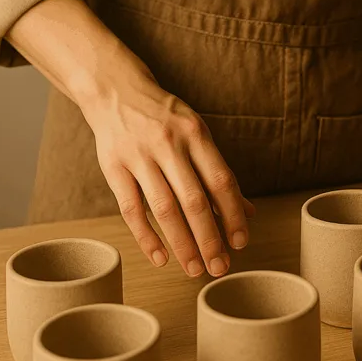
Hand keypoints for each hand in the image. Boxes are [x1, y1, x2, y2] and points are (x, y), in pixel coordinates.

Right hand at [9, 0, 254, 276]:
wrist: (115, 91)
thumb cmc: (166, 118)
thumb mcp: (198, 135)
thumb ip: (219, 173)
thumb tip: (248, 212)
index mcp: (196, 134)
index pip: (221, 181)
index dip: (234, 214)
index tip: (242, 242)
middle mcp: (169, 144)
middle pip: (194, 200)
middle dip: (209, 238)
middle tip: (220, 268)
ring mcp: (139, 156)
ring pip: (164, 209)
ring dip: (182, 243)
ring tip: (194, 269)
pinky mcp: (113, 167)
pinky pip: (131, 208)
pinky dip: (146, 236)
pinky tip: (161, 257)